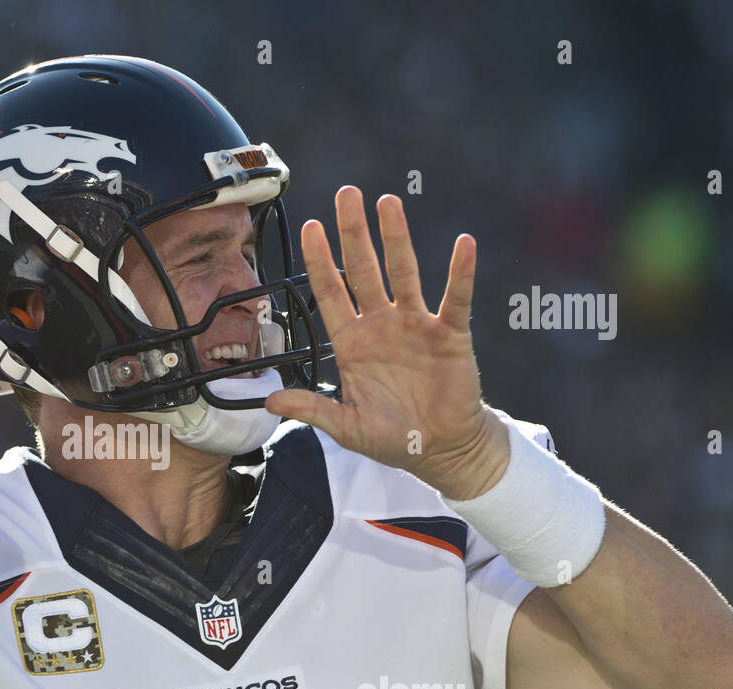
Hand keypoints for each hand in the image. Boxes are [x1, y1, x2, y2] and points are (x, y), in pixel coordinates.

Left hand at [266, 187, 508, 500]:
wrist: (440, 450)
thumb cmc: (391, 437)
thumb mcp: (346, 426)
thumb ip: (312, 409)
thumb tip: (269, 402)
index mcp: (352, 342)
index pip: (331, 292)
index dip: (319, 261)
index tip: (310, 227)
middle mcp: (381, 325)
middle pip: (363, 270)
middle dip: (353, 233)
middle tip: (346, 194)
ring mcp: (415, 326)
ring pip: (404, 273)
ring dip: (396, 238)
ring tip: (388, 203)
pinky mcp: (449, 335)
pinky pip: (455, 299)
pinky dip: (460, 273)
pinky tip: (463, 243)